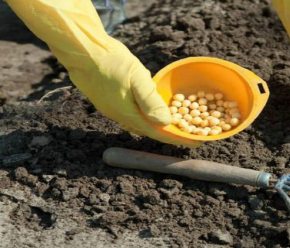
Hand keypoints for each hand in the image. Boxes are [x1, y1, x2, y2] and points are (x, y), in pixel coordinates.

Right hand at [79, 46, 200, 147]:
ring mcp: (113, 111)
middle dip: (170, 135)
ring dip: (158, 127)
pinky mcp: (109, 103)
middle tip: (189, 134)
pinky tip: (152, 112)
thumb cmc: (111, 62)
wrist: (82, 52)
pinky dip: (146, 118)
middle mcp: (121, 117)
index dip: (178, 138)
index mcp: (130, 114)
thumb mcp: (137, 78)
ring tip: (174, 126)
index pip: (159, 133)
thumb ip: (150, 101)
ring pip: (141, 125)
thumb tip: (166, 122)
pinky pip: (132, 117)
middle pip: (151, 131)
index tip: (196, 142)